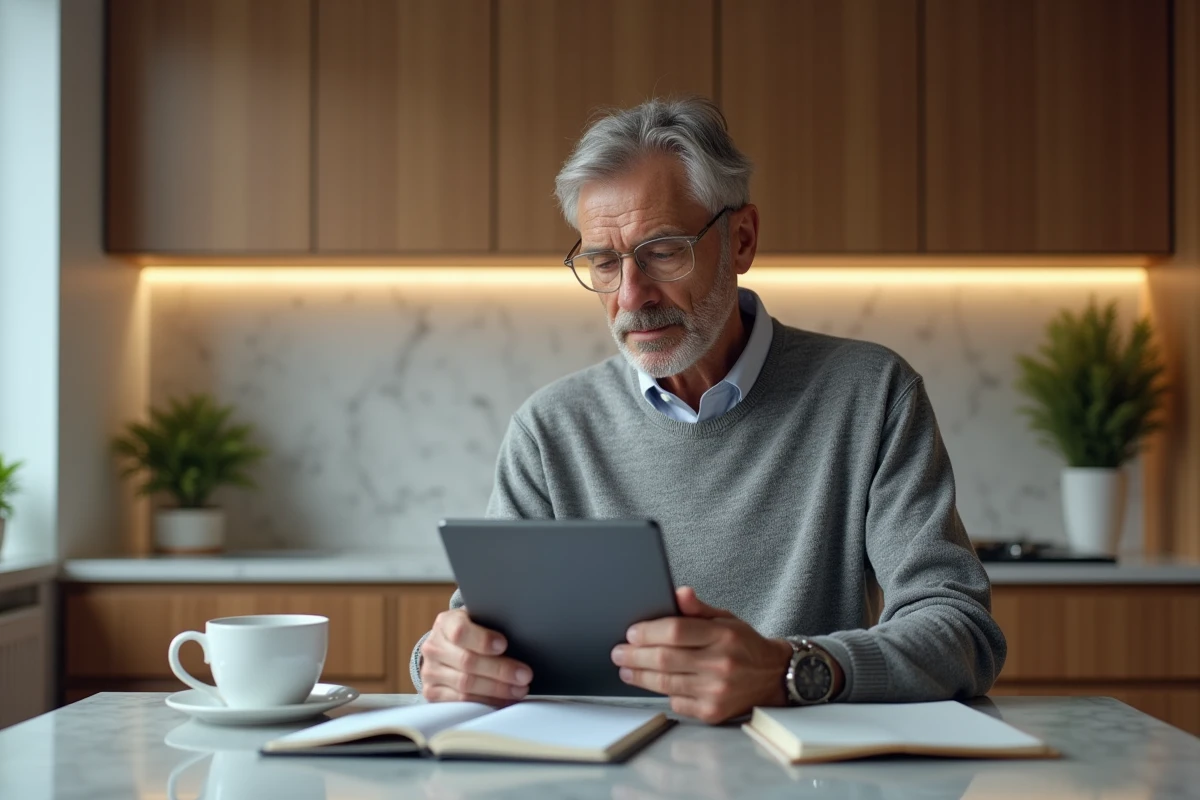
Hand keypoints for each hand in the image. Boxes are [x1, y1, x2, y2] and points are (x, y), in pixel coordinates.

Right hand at [419, 608, 532, 704]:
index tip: (504, 645)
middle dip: (500, 670)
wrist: (448, 649)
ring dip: (497, 689)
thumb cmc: (474, 633)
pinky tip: (505, 699)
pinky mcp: (432, 692)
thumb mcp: (479, 621)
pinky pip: (461, 701)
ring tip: (520, 689)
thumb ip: (493, 624)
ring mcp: (430, 671)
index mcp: (446, 623)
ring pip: (466, 685)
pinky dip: (487, 702)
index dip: (483, 640)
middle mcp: (434, 647)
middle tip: (525, 675)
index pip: (461, 631)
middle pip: (467, 661)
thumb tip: (524, 635)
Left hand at [611, 587, 792, 723]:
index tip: (631, 633)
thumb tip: (679, 593)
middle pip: (665, 659)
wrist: (773, 676)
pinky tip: (653, 683)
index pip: (676, 631)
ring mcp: (717, 691)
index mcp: (723, 635)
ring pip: (665, 683)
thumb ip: (698, 608)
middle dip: (634, 655)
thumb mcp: (725, 618)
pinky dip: (663, 692)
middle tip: (618, 652)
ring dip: (639, 675)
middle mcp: (721, 664)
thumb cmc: (743, 644)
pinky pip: (677, 701)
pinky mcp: (713, 712)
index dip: (648, 632)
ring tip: (626, 668)